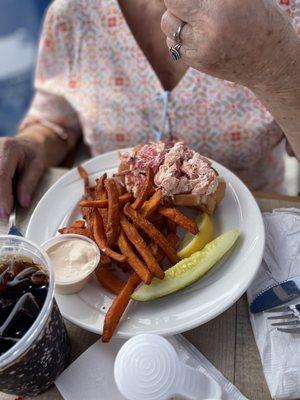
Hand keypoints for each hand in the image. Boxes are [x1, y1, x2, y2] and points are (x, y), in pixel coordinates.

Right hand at [0, 136, 45, 218]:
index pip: (1, 175)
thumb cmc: (32, 154)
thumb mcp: (37, 166)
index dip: (2, 196)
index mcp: (9, 148)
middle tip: (3, 213)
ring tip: (4, 205)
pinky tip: (2, 197)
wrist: (26, 144)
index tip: (5, 211)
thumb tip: (24, 202)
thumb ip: (29, 183)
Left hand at [161, 0, 297, 87]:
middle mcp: (210, 26)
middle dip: (177, 0)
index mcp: (225, 4)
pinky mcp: (195, 62)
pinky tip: (196, 35)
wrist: (270, 63)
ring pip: (168, 24)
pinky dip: (179, 36)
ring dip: (176, 16)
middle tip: (190, 3)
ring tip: (195, 18)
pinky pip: (173, 43)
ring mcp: (200, 47)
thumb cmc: (260, 20)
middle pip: (172, 3)